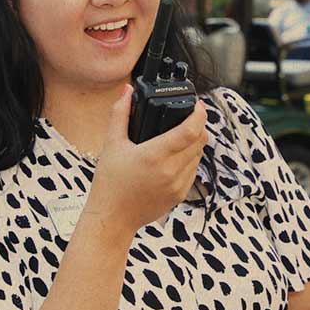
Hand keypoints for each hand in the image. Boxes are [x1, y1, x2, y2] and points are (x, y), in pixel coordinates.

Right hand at [85, 85, 208, 235]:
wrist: (113, 218)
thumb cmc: (110, 182)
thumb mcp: (112, 144)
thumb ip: (120, 114)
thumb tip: (128, 91)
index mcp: (154, 155)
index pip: (190, 131)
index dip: (199, 114)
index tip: (198, 105)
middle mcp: (170, 171)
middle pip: (200, 141)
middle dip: (199, 125)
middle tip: (190, 116)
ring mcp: (178, 185)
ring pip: (198, 155)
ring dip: (195, 143)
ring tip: (182, 135)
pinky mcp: (180, 195)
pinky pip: (193, 171)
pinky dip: (189, 160)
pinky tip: (176, 156)